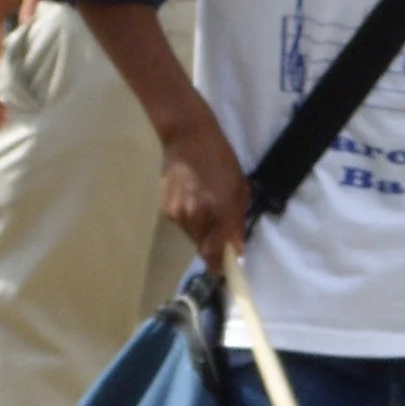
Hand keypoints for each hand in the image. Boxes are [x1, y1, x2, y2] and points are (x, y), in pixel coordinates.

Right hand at [156, 99, 250, 270]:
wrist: (187, 136)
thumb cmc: (220, 158)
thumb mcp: (239, 187)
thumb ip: (237, 220)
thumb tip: (237, 249)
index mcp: (218, 210)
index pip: (216, 253)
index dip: (221, 265)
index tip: (227, 269)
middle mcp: (194, 216)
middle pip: (203, 247)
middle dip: (214, 246)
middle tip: (223, 234)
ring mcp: (176, 213)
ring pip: (192, 236)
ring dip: (203, 232)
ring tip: (208, 209)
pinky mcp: (165, 208)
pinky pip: (182, 224)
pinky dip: (191, 219)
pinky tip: (194, 200)